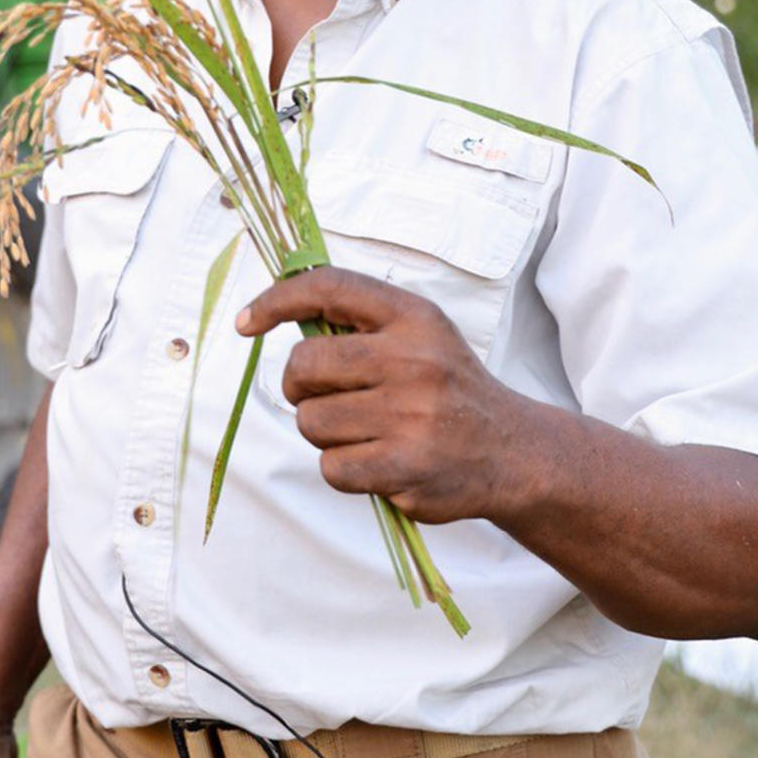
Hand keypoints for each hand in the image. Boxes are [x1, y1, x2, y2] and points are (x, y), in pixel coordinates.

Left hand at [236, 266, 529, 523]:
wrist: (510, 451)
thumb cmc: (448, 389)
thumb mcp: (420, 335)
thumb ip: (362, 323)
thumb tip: (278, 311)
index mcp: (413, 317)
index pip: (328, 289)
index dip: (276, 300)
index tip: (246, 323)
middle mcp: (413, 360)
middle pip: (304, 367)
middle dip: (300, 389)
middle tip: (325, 398)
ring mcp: (411, 415)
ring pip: (312, 423)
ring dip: (326, 433)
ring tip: (367, 433)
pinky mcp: (406, 467)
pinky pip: (332, 467)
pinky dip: (344, 469)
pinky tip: (378, 462)